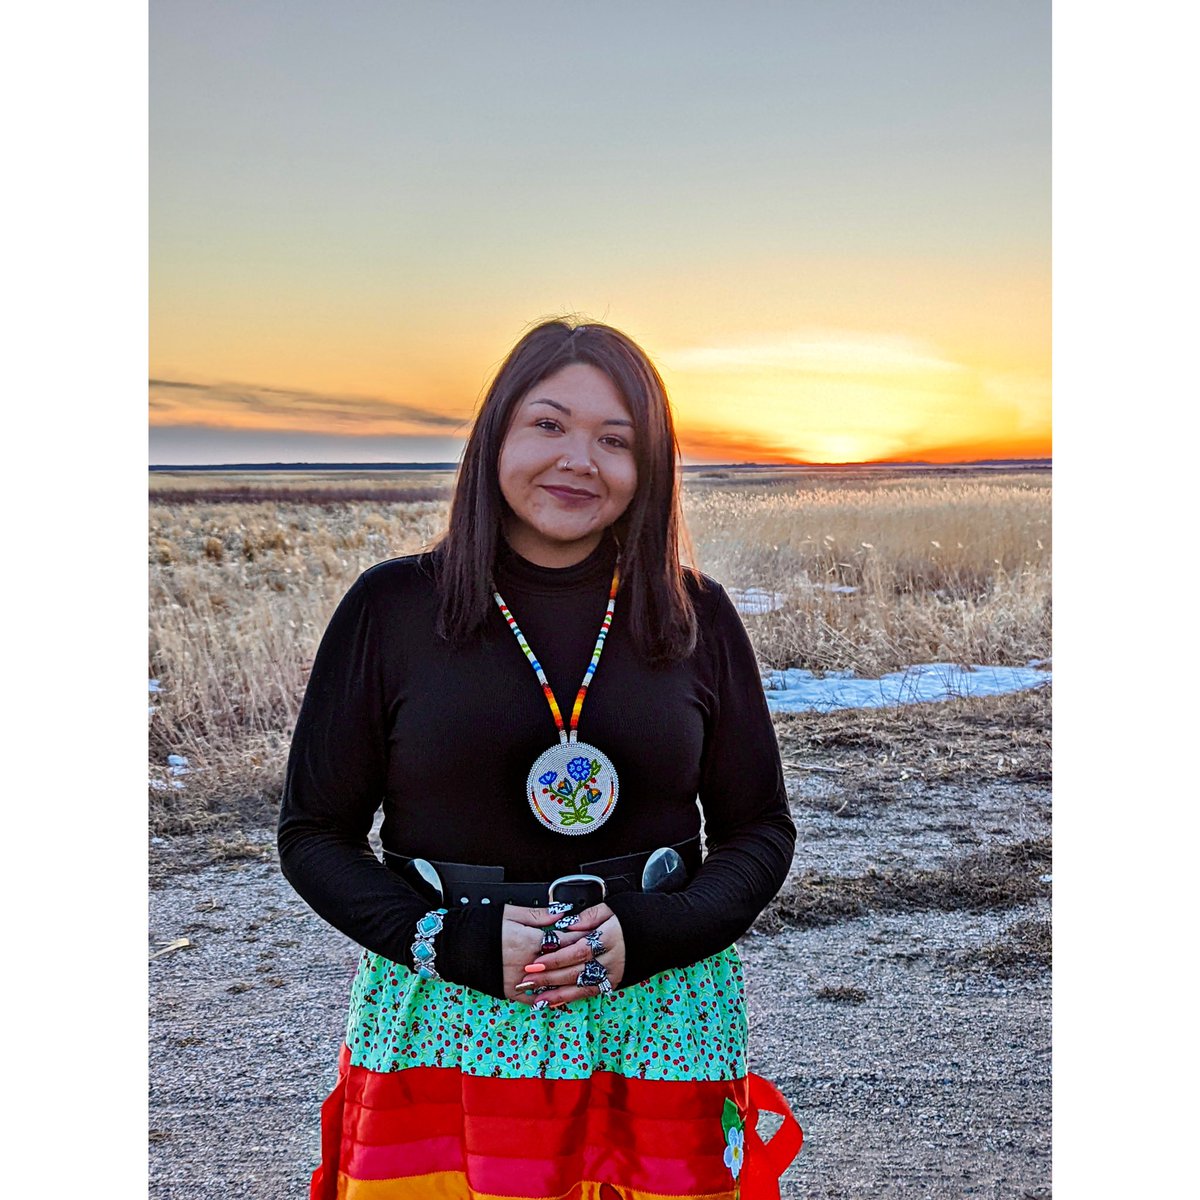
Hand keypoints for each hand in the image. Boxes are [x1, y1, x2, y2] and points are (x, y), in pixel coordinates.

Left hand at [503, 901, 625, 1006]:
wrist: (662, 933)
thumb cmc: (635, 917)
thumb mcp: (612, 908)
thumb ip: (587, 917)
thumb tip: (566, 925)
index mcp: (609, 938)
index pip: (577, 952)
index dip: (555, 959)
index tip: (537, 962)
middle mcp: (612, 960)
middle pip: (576, 971)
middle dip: (550, 977)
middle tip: (528, 980)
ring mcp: (614, 974)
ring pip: (582, 987)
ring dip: (558, 993)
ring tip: (537, 998)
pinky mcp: (615, 982)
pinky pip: (590, 992)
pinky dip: (572, 997)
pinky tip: (556, 1001)